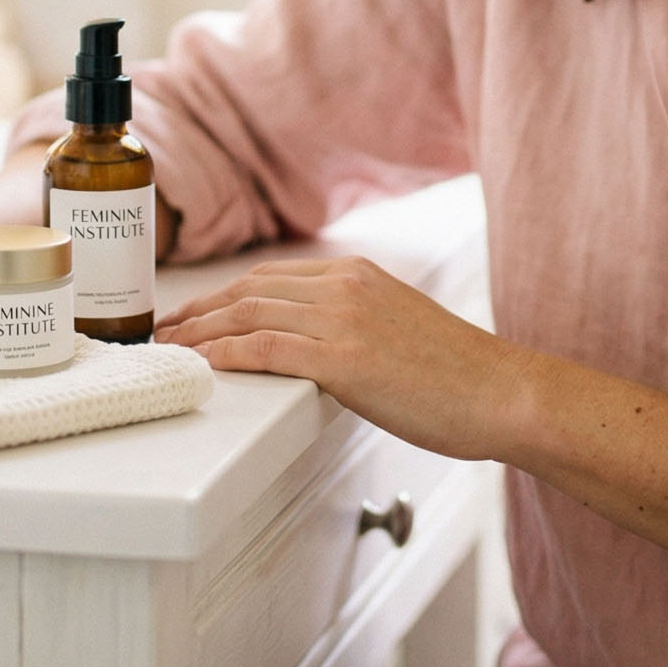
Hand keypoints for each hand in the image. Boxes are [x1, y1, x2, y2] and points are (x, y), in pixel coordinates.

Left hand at [156, 257, 522, 459]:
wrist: (501, 392)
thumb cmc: (460, 376)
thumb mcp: (400, 328)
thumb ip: (356, 324)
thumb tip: (317, 347)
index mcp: (358, 274)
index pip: (270, 276)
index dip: (224, 294)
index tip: (196, 312)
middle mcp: (344, 286)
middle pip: (249, 290)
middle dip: (199, 310)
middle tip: (166, 330)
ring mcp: (343, 319)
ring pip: (247, 314)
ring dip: (199, 331)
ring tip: (169, 349)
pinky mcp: (343, 358)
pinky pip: (263, 349)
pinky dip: (223, 353)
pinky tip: (201, 362)